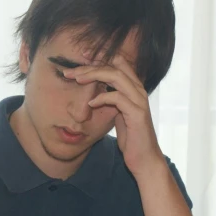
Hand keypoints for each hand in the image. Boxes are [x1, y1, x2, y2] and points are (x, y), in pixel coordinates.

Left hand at [64, 53, 164, 176]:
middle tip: (71, 72)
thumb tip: (96, 92)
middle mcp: (139, 90)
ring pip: (116, 77)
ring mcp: (139, 101)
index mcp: (134, 88)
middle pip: (114, 66)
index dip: (99, 57)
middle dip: (90, 66)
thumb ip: (112, 101)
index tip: (80, 57)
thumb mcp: (119, 114)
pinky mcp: (137, 114)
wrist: (144, 159)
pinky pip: (117, 98)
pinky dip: (102, 98)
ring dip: (94, 76)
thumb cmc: (132, 138)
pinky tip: (90, 104)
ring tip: (77, 80)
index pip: (118, 62)